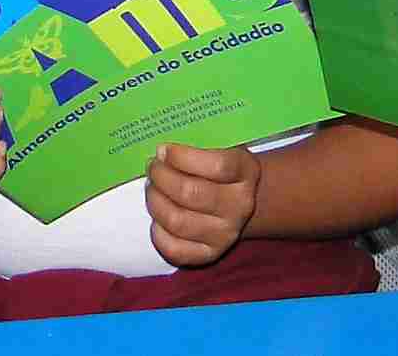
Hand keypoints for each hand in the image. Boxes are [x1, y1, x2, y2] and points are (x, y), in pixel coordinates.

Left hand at [145, 143, 259, 267]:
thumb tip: (161, 148)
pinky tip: (157, 217)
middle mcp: (240, 206)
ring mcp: (226, 234)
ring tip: (152, 188)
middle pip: (191, 193)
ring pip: (177, 221)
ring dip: (155, 201)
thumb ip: (197, 142)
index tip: (162, 150)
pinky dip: (158, 233)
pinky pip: (175, 249)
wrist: (238, 201)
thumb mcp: (219, 146)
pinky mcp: (210, 254)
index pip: (217, 166)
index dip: (182, 157)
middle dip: (161, 177)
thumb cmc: (219, 167)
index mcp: (245, 172)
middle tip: (152, 167)